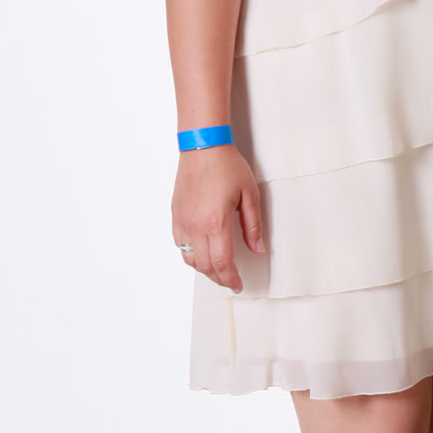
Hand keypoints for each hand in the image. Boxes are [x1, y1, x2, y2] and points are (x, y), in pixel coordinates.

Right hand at [171, 144, 263, 290]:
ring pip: (190, 259)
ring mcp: (182, 222)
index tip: (238, 285)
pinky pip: (180, 245)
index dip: (231, 279)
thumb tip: (257, 248)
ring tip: (219, 271)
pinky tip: (202, 254)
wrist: (202, 146)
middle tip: (231, 281)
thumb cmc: (226, 166)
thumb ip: (253, 225)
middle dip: (220, 278)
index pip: (222, 263)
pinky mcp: (175, 216)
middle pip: (205, 266)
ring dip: (205, 269)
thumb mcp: (249, 195)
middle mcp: (195, 226)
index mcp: (215, 222)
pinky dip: (191, 256)